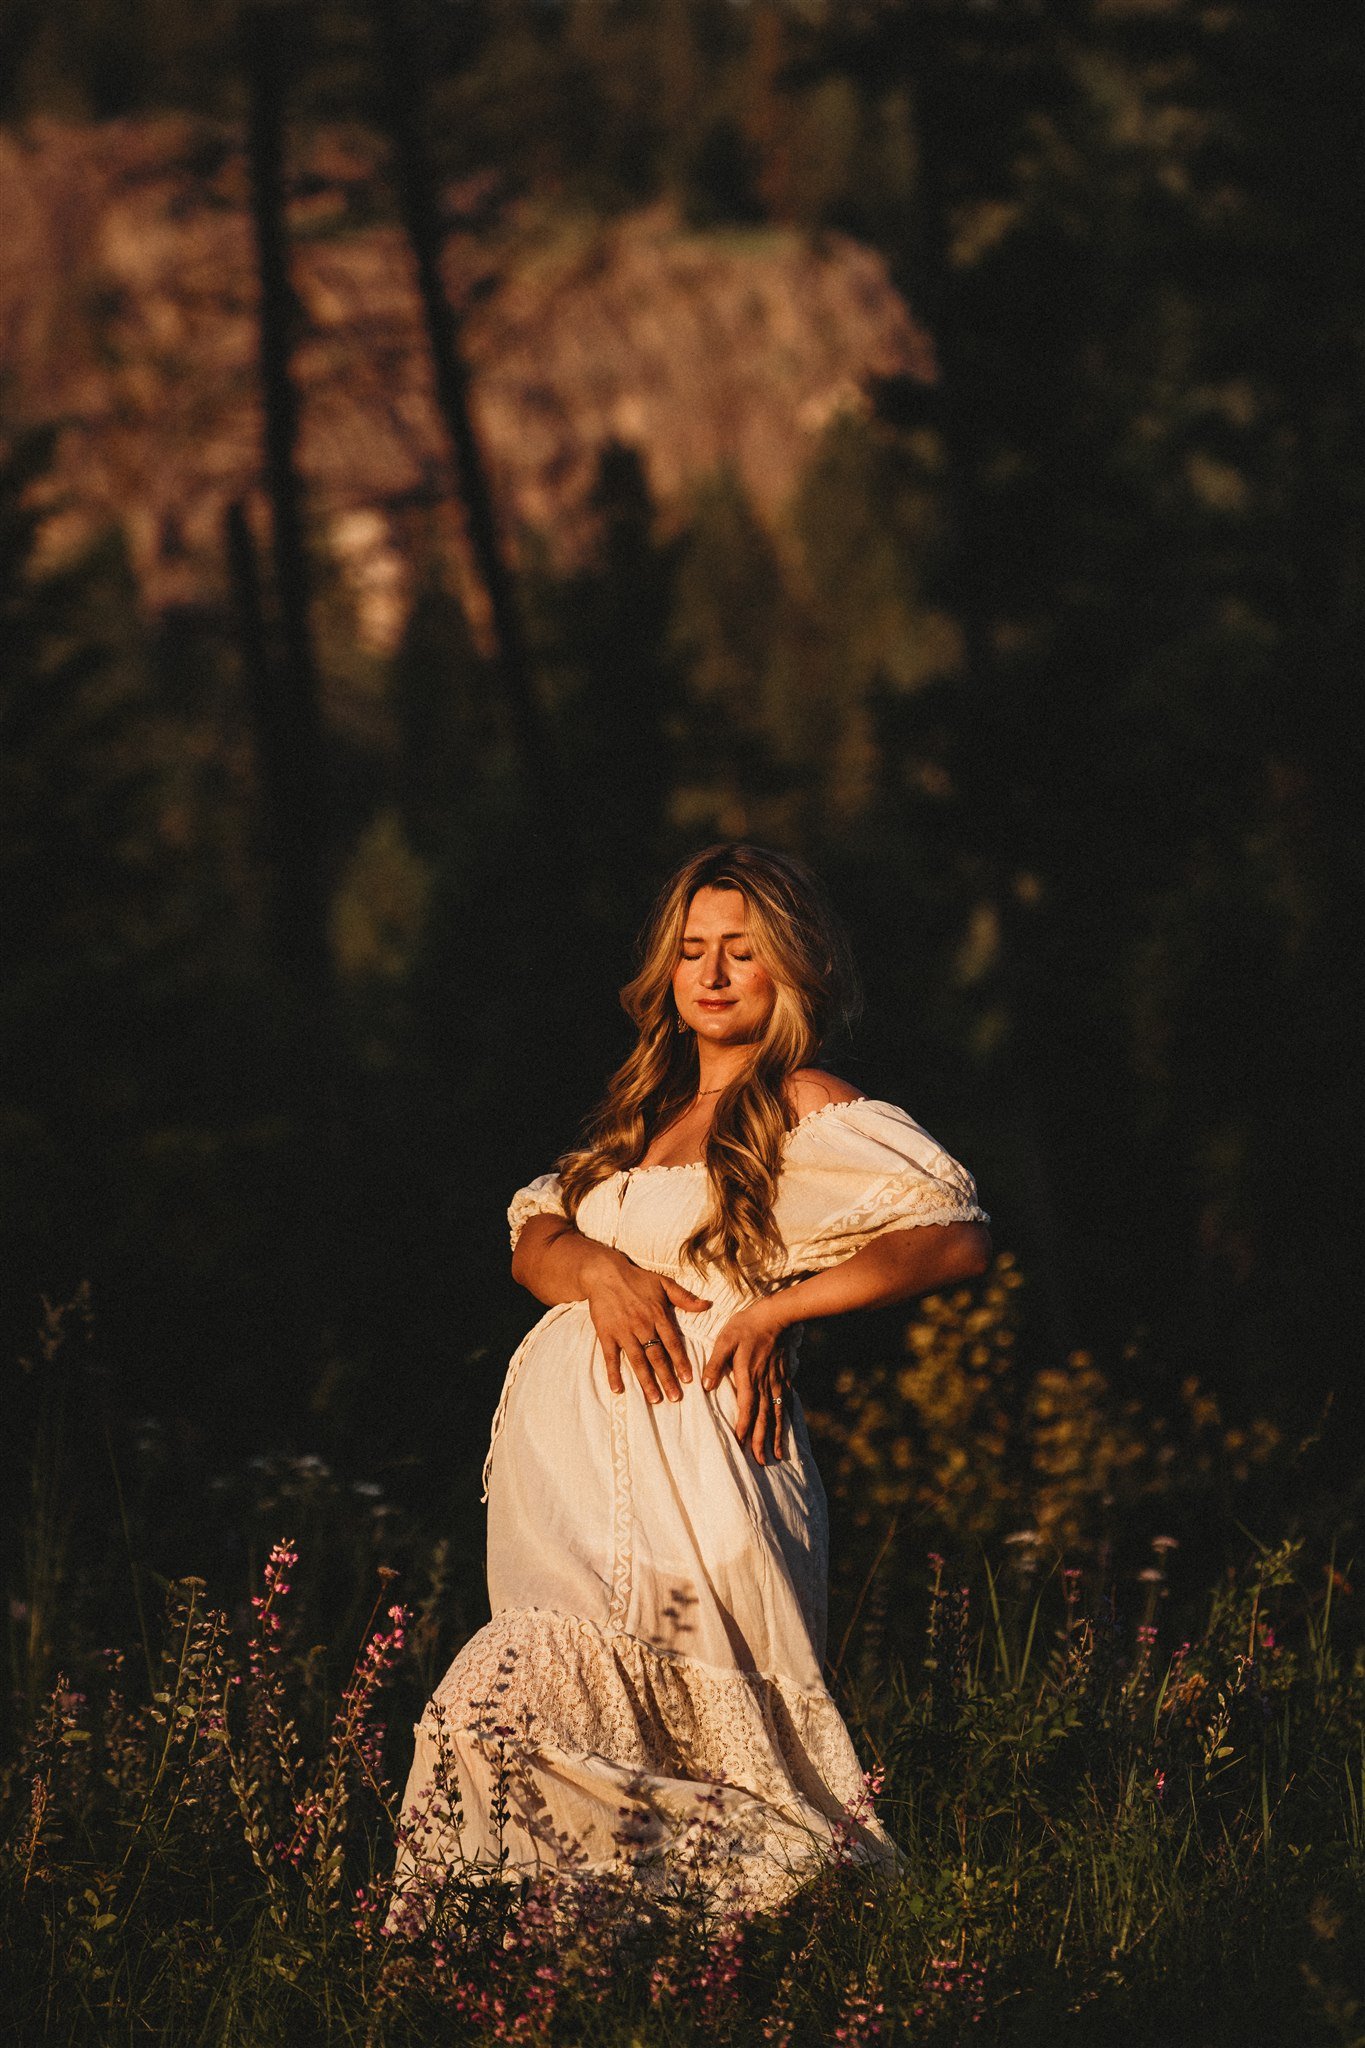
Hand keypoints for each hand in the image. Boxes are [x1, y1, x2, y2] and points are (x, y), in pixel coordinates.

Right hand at [583, 1247, 710, 1406]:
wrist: (604, 1273)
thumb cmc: (636, 1279)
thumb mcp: (664, 1283)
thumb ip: (685, 1297)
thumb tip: (707, 1305)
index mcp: (658, 1315)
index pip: (672, 1343)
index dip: (681, 1362)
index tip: (688, 1379)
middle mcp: (642, 1326)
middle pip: (657, 1357)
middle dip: (667, 1379)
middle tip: (675, 1398)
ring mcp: (624, 1331)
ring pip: (637, 1361)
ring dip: (646, 1381)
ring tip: (655, 1399)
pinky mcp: (607, 1334)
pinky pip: (611, 1357)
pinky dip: (614, 1374)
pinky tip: (618, 1389)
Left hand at [701, 1300, 789, 1464]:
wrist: (776, 1315)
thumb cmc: (747, 1326)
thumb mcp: (725, 1340)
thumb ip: (715, 1363)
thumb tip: (705, 1385)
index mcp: (748, 1377)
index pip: (746, 1409)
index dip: (744, 1428)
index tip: (741, 1446)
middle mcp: (764, 1384)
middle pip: (764, 1418)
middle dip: (762, 1441)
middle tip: (763, 1462)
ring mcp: (776, 1382)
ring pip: (777, 1414)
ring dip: (776, 1435)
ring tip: (778, 1455)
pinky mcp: (784, 1377)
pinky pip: (785, 1402)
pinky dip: (785, 1418)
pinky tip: (785, 1428)